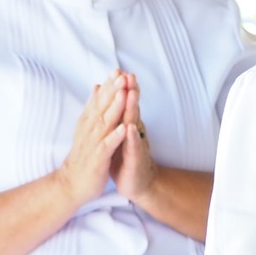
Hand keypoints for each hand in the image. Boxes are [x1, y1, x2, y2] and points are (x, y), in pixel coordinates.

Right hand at [55, 73, 128, 205]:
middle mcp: (89, 130)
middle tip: (121, 74)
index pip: (99, 100)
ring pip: (104, 123)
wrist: (72, 184)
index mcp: (88, 123)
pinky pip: (107, 146)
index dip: (108, 85)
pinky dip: (115, 137)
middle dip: (112, 91)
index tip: (118, 70)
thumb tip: (97, 87)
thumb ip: (93, 108)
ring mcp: (93, 144)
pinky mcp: (97, 159)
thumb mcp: (87, 129)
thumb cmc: (84, 156)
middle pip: (101, 107)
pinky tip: (124, 128)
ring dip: (114, 108)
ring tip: (123, 93)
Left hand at [110, 72, 160, 202]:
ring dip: (134, 108)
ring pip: (134, 124)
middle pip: (132, 109)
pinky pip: (133, 147)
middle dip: (131, 92)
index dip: (124, 88)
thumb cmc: (127, 158)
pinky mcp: (135, 160)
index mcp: (128, 126)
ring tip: (132, 93)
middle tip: (130, 75)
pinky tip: (130, 128)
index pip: (126, 104)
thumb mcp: (120, 134)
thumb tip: (116, 97)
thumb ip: (119, 116)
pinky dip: (131, 137)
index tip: (120, 71)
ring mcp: (136, 145)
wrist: (138, 183)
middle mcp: (134, 133)